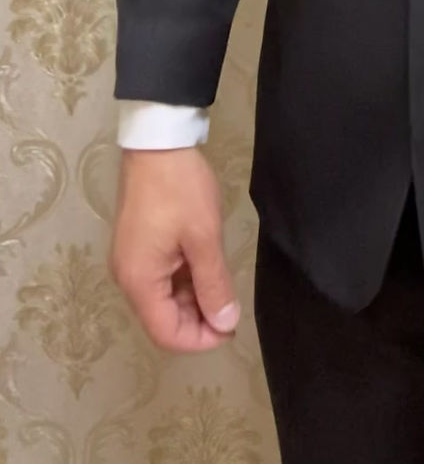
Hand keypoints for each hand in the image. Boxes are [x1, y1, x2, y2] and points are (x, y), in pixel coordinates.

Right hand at [109, 147, 240, 351]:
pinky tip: (209, 269)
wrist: (158, 144)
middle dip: (199, 320)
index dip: (200, 340)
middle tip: (233, 307)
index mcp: (139, 281)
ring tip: (224, 285)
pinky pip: (163, 277)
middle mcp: (129, 277)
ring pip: (165, 298)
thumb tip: (224, 324)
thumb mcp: (204, 237)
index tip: (231, 329)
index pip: (166, 334)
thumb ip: (213, 284)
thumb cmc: (181, 190)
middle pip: (164, 318)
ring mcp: (134, 261)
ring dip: (195, 299)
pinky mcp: (140, 246)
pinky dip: (186, 280)